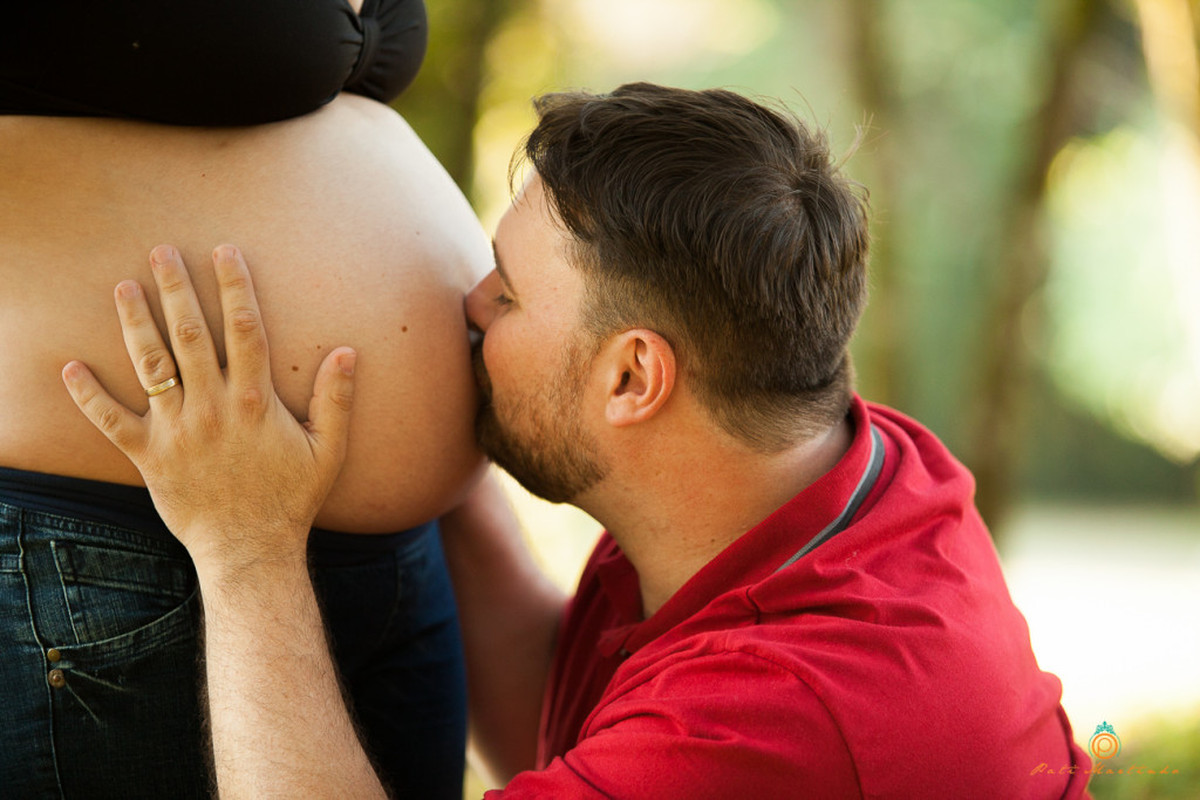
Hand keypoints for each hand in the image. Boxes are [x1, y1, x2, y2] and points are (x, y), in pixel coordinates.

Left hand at [62, 244, 356, 575]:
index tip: (224, 251)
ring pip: (151, 366)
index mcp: (256, 401)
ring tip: (123, 286)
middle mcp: (213, 407)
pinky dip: (88, 396)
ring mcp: (177, 431)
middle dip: (176, 288)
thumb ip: (338, 400)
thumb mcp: (329, 450)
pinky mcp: (149, 457)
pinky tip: (71, 368)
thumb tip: (347, 352)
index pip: (245, 329)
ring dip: (135, 323)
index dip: (234, 286)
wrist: (250, 549)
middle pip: (191, 334)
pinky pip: (112, 422)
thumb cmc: (292, 498)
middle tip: (162, 251)